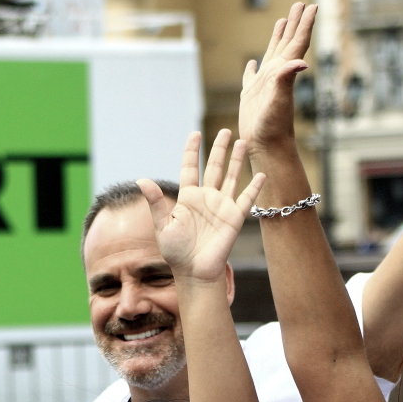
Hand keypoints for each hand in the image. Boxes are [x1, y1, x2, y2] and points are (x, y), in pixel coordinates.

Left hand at [140, 130, 263, 282]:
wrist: (194, 271)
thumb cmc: (175, 251)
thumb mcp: (162, 225)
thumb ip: (155, 202)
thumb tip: (141, 180)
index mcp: (187, 197)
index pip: (190, 168)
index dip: (192, 151)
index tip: (194, 134)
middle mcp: (205, 198)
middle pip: (214, 167)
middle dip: (219, 149)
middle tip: (225, 130)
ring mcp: (221, 206)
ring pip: (231, 177)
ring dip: (237, 160)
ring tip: (243, 141)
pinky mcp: (235, 217)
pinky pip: (247, 198)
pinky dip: (255, 186)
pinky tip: (261, 174)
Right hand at [239, 2, 315, 152]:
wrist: (265, 146)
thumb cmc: (273, 126)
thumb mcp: (279, 100)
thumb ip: (287, 78)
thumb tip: (300, 61)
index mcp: (284, 71)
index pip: (298, 42)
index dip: (305, 23)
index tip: (312, 5)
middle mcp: (277, 74)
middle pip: (288, 42)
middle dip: (294, 23)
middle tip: (300, 3)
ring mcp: (264, 84)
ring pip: (273, 54)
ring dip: (278, 37)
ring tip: (282, 21)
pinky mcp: (251, 95)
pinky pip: (252, 76)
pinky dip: (253, 67)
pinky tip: (253, 62)